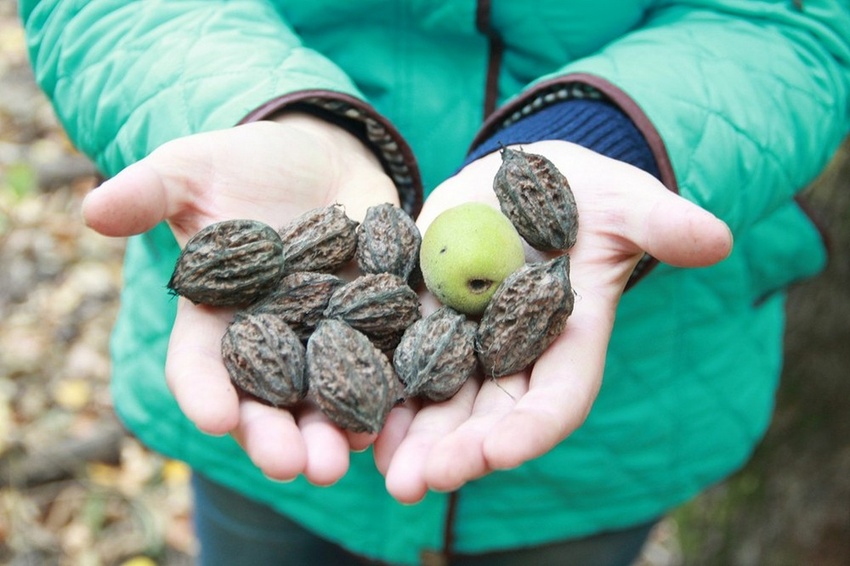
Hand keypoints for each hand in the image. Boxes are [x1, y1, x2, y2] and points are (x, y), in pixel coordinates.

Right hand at [82, 114, 399, 484]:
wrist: (319, 158)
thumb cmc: (244, 164)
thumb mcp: (193, 169)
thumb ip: (150, 191)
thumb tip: (91, 209)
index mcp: (215, 318)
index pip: (199, 366)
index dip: (203, 393)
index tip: (212, 419)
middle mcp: (268, 342)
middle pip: (265, 401)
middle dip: (276, 437)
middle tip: (293, 467)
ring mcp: (324, 338)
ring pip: (324, 398)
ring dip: (334, 432)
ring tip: (347, 457)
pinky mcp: (377, 324)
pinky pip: (384, 364)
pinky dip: (390, 393)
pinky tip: (397, 417)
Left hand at [373, 141, 732, 502]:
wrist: (526, 176)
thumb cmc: (586, 192)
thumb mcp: (625, 201)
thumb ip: (660, 223)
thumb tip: (716, 238)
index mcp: (570, 338)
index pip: (557, 396)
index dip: (533, 427)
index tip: (501, 452)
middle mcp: (516, 353)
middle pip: (490, 416)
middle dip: (457, 451)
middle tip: (419, 483)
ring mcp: (466, 338)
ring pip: (440, 401)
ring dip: (411, 438)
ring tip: (382, 471)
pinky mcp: (422, 314)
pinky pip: (398, 359)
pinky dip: (378, 389)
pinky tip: (352, 419)